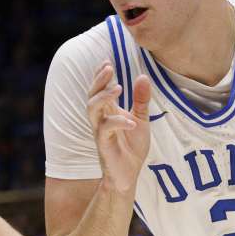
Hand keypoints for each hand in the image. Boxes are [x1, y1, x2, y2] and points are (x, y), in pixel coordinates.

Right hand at [87, 64, 151, 193]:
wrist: (129, 174)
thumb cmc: (132, 147)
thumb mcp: (141, 119)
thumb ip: (141, 100)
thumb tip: (142, 76)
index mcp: (108, 111)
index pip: (99, 89)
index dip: (100, 75)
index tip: (107, 61)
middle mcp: (101, 119)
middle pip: (92, 95)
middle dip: (98, 81)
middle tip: (108, 68)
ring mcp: (100, 132)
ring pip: (92, 110)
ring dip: (103, 97)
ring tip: (118, 88)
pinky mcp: (103, 145)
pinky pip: (105, 130)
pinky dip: (118, 123)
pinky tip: (132, 122)